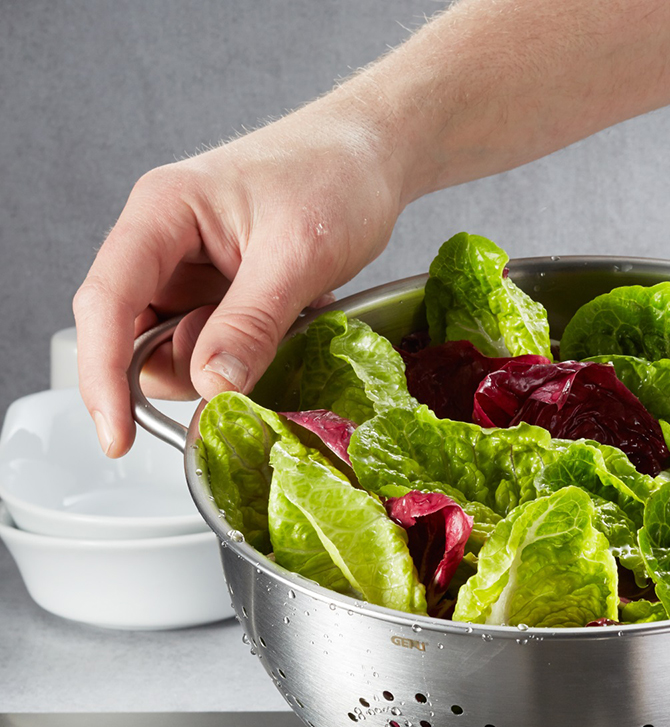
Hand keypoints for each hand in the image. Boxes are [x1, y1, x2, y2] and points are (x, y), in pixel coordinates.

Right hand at [73, 89, 405, 456]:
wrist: (374, 153)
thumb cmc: (336, 173)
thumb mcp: (300, 253)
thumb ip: (252, 322)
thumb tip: (213, 387)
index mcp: (161, 215)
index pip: (106, 305)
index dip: (103, 378)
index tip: (118, 437)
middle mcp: (164, 246)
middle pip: (140, 341)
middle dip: (192, 368)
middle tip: (260, 351)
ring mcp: (194, 273)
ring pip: (183, 352)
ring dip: (235, 360)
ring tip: (290, 316)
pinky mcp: (224, 294)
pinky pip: (222, 346)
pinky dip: (256, 350)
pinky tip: (296, 316)